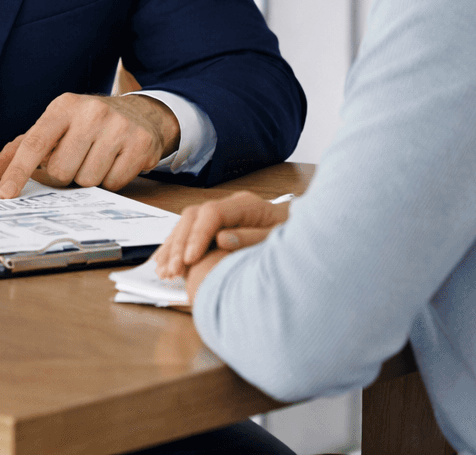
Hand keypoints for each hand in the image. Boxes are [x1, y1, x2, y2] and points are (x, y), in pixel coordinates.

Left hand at [0, 93, 178, 198]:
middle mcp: (91, 113)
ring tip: (97, 158)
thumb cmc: (86, 124)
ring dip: (88, 178)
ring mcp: (119, 127)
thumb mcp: (54, 126)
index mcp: (63, 107)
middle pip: (61, 171)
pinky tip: (114, 162)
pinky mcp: (140, 144)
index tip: (5, 193)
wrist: (140, 113)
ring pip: (88, 181)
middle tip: (75, 158)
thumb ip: (21, 149)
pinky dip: (110, 180)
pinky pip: (113, 184)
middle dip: (65, 174)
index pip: (35, 143)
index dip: (18, 171)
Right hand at [150, 190, 287, 299]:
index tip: (189, 260)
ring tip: (163, 271)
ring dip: (172, 247)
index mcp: (246, 205)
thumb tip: (222, 239)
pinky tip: (166, 263)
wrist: (312, 236)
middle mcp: (231, 206)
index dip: (197, 236)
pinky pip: (190, 234)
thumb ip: (252, 238)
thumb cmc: (299, 238)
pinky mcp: (219, 228)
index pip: (211, 213)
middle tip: (172, 270)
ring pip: (187, 224)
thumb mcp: (281, 240)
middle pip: (193, 217)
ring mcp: (223, 216)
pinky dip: (177, 249)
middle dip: (179, 245)